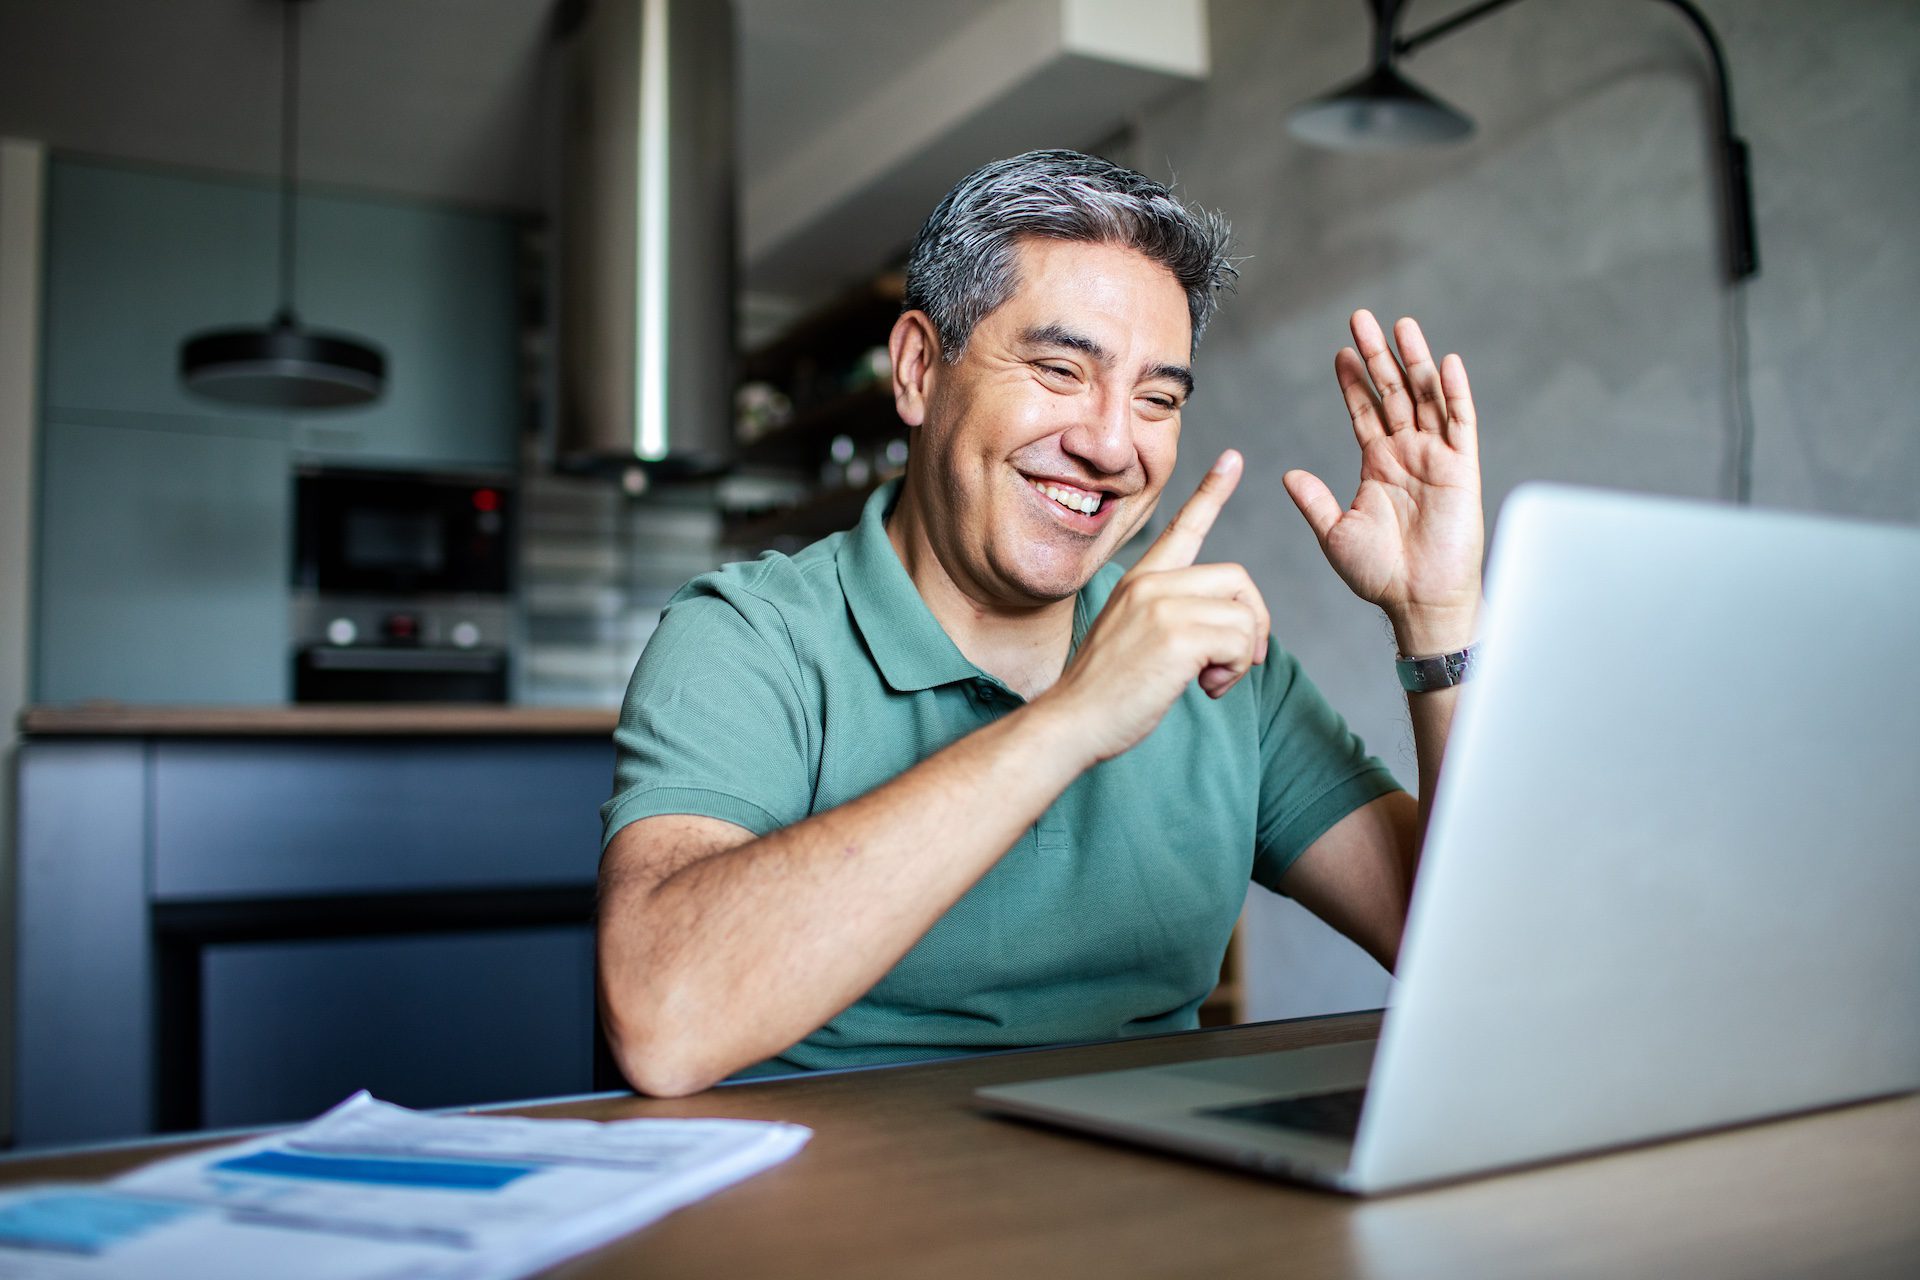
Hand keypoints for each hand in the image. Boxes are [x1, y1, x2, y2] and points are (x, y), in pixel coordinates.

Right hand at [1036, 450, 1269, 764]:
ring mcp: (1162, 606)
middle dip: (1253, 623)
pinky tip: (1205, 687)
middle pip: (1239, 579)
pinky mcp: (1177, 635)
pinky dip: (1236, 671)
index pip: (1181, 527)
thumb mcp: (1133, 638)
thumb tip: (1230, 629)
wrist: (1072, 721)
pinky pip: (1242, 641)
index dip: (1212, 492)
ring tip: (1209, 681)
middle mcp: (1151, 583)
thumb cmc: (1105, 692)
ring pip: (1245, 615)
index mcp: (1140, 580)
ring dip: (1242, 656)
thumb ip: (1173, 618)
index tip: (1234, 458)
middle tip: (1236, 661)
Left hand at [1282, 311, 1483, 652]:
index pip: (1363, 411)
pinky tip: (1447, 363)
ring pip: (1425, 398)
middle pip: (1392, 392)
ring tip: (1402, 326)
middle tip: (1362, 319)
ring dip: (1415, 362)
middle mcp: (1406, 453)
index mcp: (1377, 464)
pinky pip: (1461, 423)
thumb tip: (1287, 474)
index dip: (1353, 381)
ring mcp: (1436, 457)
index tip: (1340, 351)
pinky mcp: (1462, 468)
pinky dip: (1455, 393)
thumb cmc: (1379, 574)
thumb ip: (1314, 500)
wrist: (1418, 600)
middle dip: (1378, 356)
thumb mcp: (1336, 533)